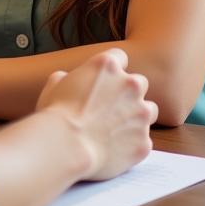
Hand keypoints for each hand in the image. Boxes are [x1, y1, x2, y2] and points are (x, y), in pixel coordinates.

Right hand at [35, 48, 157, 180]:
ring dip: (137, 116)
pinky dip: (132, 143)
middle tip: (111, 106)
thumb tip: (68, 80)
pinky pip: (144, 139)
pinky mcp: (144, 141)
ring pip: (149, 110)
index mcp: (107, 66)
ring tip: (117, 128)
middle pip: (139, 82)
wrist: (67, 146)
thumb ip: (69, 77)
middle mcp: (130, 85)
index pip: (119, 57)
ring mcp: (141, 114)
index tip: (104, 80)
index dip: (111, 69)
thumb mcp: (55, 84)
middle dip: (128, 92)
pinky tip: (114, 148)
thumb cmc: (56, 113)